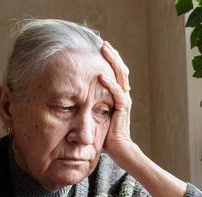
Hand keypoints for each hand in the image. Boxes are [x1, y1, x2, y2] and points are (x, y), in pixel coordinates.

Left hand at [99, 41, 133, 159]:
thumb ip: (93, 104)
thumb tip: (77, 97)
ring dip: (113, 62)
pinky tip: (101, 76)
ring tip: (105, 51)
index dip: (110, 60)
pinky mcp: (123, 109)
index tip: (100, 49)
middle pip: (121, 70)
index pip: (116, 73)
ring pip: (121, 77)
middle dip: (112, 55)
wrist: (120, 149)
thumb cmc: (108, 135)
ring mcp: (124, 101)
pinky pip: (118, 93)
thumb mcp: (98, 115)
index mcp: (118, 95)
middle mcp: (123, 96)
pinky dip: (110, 84)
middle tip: (103, 43)